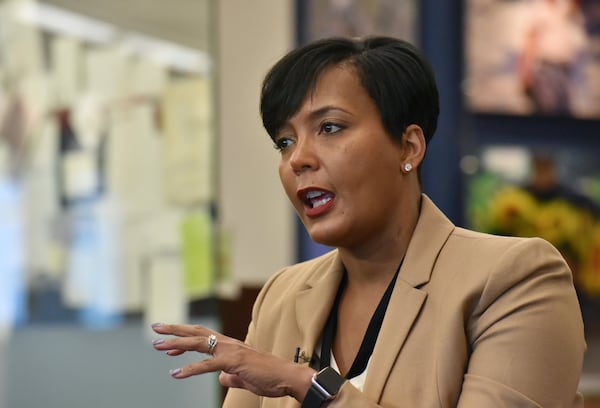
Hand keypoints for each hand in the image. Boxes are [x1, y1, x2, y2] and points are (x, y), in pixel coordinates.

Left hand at [151, 323, 313, 400]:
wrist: (287, 376)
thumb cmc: (269, 377)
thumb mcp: (244, 377)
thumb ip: (230, 376)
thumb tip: (220, 378)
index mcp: (231, 346)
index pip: (204, 337)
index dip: (185, 338)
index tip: (169, 344)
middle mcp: (229, 343)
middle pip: (196, 332)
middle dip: (174, 330)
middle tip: (156, 327)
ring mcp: (230, 351)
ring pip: (198, 343)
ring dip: (176, 344)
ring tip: (157, 345)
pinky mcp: (233, 362)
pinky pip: (207, 364)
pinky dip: (190, 369)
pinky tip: (176, 373)